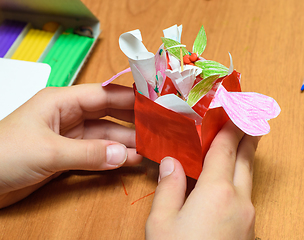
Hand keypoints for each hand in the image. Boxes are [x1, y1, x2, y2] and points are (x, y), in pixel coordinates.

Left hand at [0, 83, 141, 207]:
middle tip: (158, 127)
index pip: (103, 95)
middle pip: (108, 114)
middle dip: (132, 120)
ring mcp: (69, 137)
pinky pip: (96, 153)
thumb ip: (88, 153)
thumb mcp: (48, 151)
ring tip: (150, 147)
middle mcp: (68, 116)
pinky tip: (130, 160)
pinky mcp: (67, 156)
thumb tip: (124, 156)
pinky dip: (112, 157)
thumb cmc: (4, 155)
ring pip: (104, 136)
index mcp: (61, 101)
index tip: (154, 104)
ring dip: (125, 142)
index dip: (130, 98)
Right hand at [146, 121, 259, 239]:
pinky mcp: (249, 230)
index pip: (225, 150)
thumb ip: (168, 187)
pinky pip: (247, 194)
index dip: (229, 129)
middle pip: (245, 160)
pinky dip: (242, 177)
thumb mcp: (161, 221)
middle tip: (248, 121)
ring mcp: (248, 216)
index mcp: (217, 192)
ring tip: (245, 143)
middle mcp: (239, 201)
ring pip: (249, 178)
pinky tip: (233, 177)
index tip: (232, 112)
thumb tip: (171, 163)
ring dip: (246, 157)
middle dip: (246, 138)